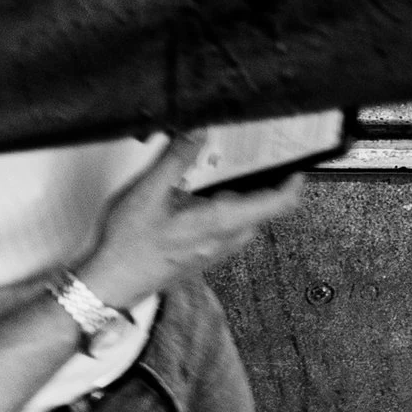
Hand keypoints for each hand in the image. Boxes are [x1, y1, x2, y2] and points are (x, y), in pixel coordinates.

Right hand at [79, 134, 307, 309]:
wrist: (114, 281)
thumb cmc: (129, 243)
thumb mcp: (149, 191)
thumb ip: (177, 158)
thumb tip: (200, 129)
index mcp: (219, 222)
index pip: (276, 205)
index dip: (293, 182)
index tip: (297, 162)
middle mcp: (226, 240)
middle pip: (264, 209)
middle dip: (266, 180)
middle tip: (258, 151)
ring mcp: (218, 249)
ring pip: (246, 218)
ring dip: (244, 193)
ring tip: (228, 165)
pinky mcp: (206, 253)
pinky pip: (229, 227)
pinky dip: (227, 206)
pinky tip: (204, 192)